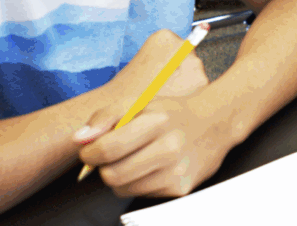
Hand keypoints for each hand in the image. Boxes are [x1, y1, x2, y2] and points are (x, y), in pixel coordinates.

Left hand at [71, 29, 220, 196]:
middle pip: (112, 176)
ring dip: (122, 177)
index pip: (107, 149)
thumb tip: (80, 140)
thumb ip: (105, 116)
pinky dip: (141, 184)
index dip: (89, 153)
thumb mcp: (140, 101)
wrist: (216, 123)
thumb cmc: (172, 112)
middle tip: (113, 156)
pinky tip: (154, 167)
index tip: (90, 151)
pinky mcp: (181, 189)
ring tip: (136, 159)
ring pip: (124, 189)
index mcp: (156, 121)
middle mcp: (169, 148)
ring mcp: (176, 171)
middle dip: (104, 168)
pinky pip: (143, 195)